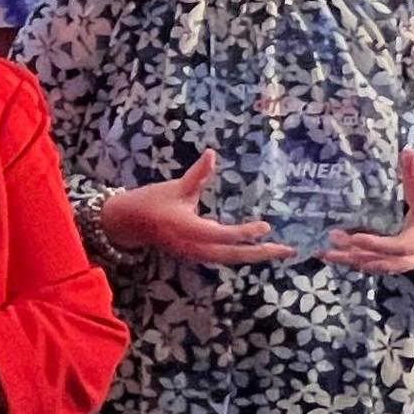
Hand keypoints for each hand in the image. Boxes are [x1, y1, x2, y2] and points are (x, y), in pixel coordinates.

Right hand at [100, 150, 294, 264]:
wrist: (126, 224)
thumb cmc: (149, 202)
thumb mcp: (174, 187)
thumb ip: (197, 175)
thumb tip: (212, 154)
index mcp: (188, 229)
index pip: (223, 235)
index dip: (245, 232)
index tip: (266, 226)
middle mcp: (194, 247)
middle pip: (233, 255)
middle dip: (261, 253)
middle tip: (287, 250)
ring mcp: (194, 254)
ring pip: (230, 259)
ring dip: (254, 255)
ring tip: (277, 251)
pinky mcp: (195, 254)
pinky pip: (223, 257)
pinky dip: (241, 254)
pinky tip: (255, 249)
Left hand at [322, 150, 413, 275]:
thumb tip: (407, 150)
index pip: (400, 245)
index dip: (377, 244)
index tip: (353, 237)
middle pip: (386, 262)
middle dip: (357, 256)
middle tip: (328, 247)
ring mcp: (413, 261)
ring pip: (382, 267)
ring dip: (354, 262)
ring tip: (326, 254)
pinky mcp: (406, 262)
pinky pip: (382, 266)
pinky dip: (362, 262)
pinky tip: (340, 257)